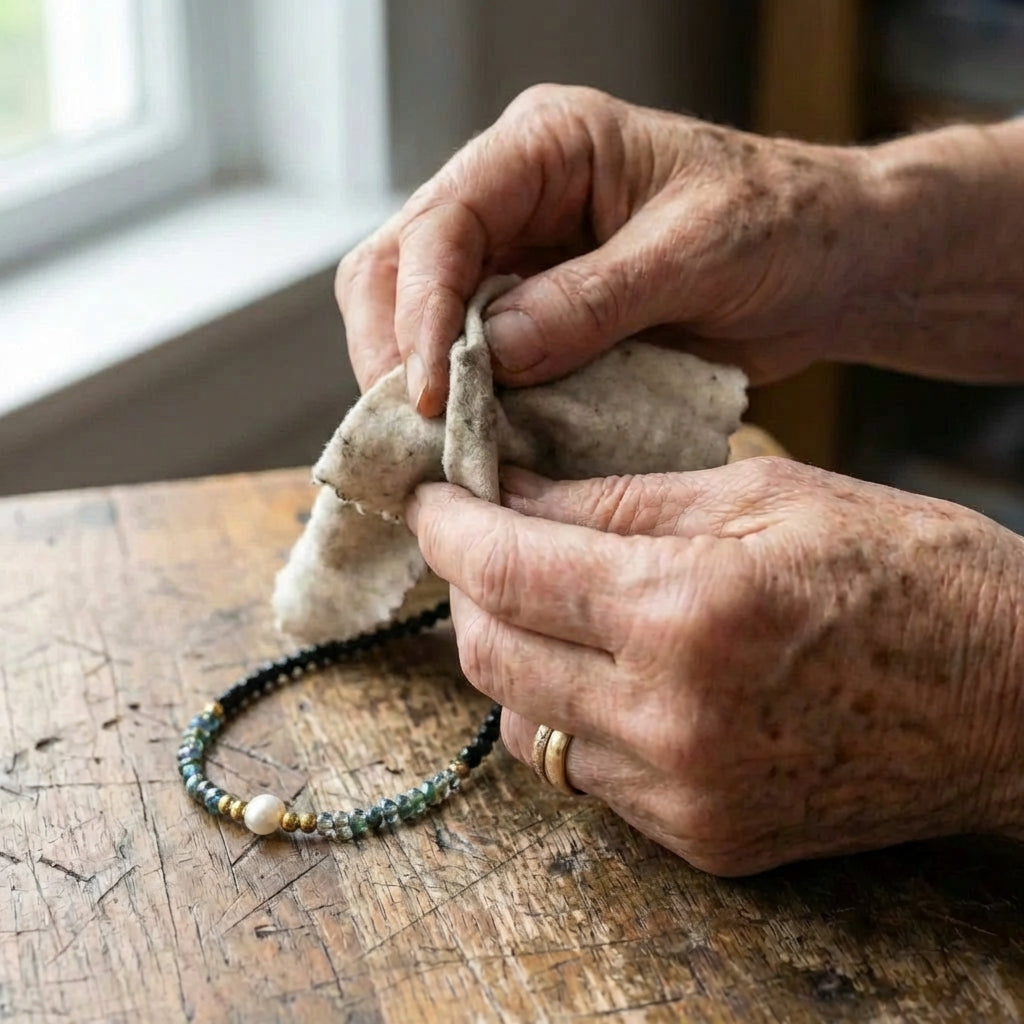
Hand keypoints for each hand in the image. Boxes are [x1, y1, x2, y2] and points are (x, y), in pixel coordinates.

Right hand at [337, 85, 876, 413]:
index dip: (420, 310)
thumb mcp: (697, 252)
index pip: (443, 221)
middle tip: (415, 431)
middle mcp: (513, 196)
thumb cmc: (783, 225)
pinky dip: (465, 403)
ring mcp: (518, 258)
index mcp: (546, 147)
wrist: (827, 264)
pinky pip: (471, 358)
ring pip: (418, 316)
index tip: (427, 393)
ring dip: (418, 382)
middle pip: (399, 266)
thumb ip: (593, 300)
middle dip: (395, 350)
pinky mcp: (535, 316)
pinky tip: (474, 442)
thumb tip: (492, 353)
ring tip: (437, 446)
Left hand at [405, 459, 1023, 874]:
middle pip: (491, 656)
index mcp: (688, 611)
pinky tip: (599, 667)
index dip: (450, 527)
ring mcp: (685, 794)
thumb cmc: (910, 571)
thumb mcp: (764, 496)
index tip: (430, 498)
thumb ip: (620, 500)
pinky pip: (586, 775)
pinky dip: (568, 713)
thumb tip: (514, 493)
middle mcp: (671, 718)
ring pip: (526, 725)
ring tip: (539, 601)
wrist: (1016, 700)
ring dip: (510, 656)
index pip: (507, 569)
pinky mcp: (704, 838)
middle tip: (478, 540)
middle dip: (466, 589)